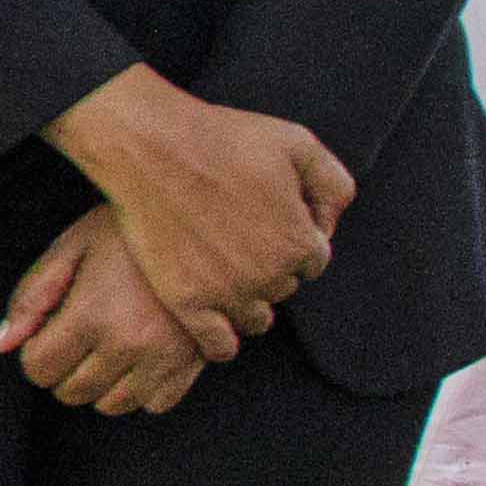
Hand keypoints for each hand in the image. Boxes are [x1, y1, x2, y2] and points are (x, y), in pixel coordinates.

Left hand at [0, 203, 218, 417]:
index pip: (39, 370)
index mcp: (93, 314)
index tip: (48, 330)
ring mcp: (166, 357)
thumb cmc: (131, 226)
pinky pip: (155, 403)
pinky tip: (139, 355)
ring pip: (112, 405)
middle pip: (72, 392)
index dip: (35, 352)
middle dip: (63, 369)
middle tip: (77, 334)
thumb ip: (31, 297)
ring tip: (107, 343)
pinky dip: (142, 388)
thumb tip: (0, 344)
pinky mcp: (196, 363)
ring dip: (100, 383)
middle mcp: (130, 344)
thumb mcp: (71, 247)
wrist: (203, 216)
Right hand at [44, 65, 347, 335]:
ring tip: (224, 278)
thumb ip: (333, 185)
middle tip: (237, 242)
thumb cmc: (223, 140)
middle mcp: (270, 276)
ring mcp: (228, 293)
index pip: (313, 262)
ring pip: (255, 319)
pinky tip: (214, 325)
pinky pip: (218, 345)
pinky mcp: (188, 303)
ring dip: (247, 304)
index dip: (291, 242)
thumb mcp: (298, 143)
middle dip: (267, 269)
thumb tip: (330, 223)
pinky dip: (221, 343)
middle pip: (282, 289)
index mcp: (301, 242)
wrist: (151, 148)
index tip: (266, 226)